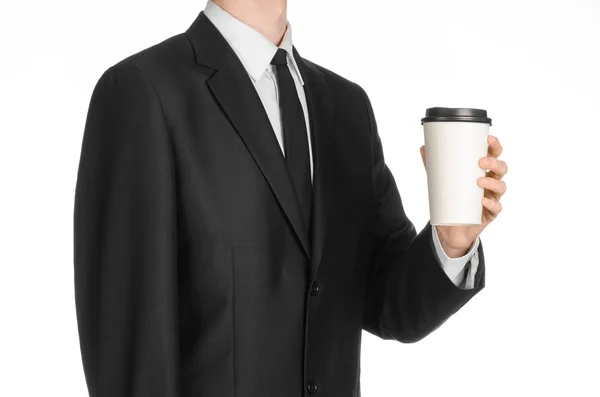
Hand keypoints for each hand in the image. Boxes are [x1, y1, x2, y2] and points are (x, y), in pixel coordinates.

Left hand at [419, 134, 507, 256]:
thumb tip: (423, 147)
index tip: (488, 139)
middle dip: (495, 162)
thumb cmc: (450, 197)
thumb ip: (432, 164)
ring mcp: (492, 198)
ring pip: (501, 187)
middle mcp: (490, 182)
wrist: (450, 226)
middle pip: (502, 169)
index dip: (495, 146)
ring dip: (493, 183)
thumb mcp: (440, 179)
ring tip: (479, 181)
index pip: (494, 154)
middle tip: (481, 161)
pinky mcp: (490, 213)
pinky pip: (496, 208)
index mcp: (482, 170)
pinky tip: (483, 201)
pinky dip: (492, 204)